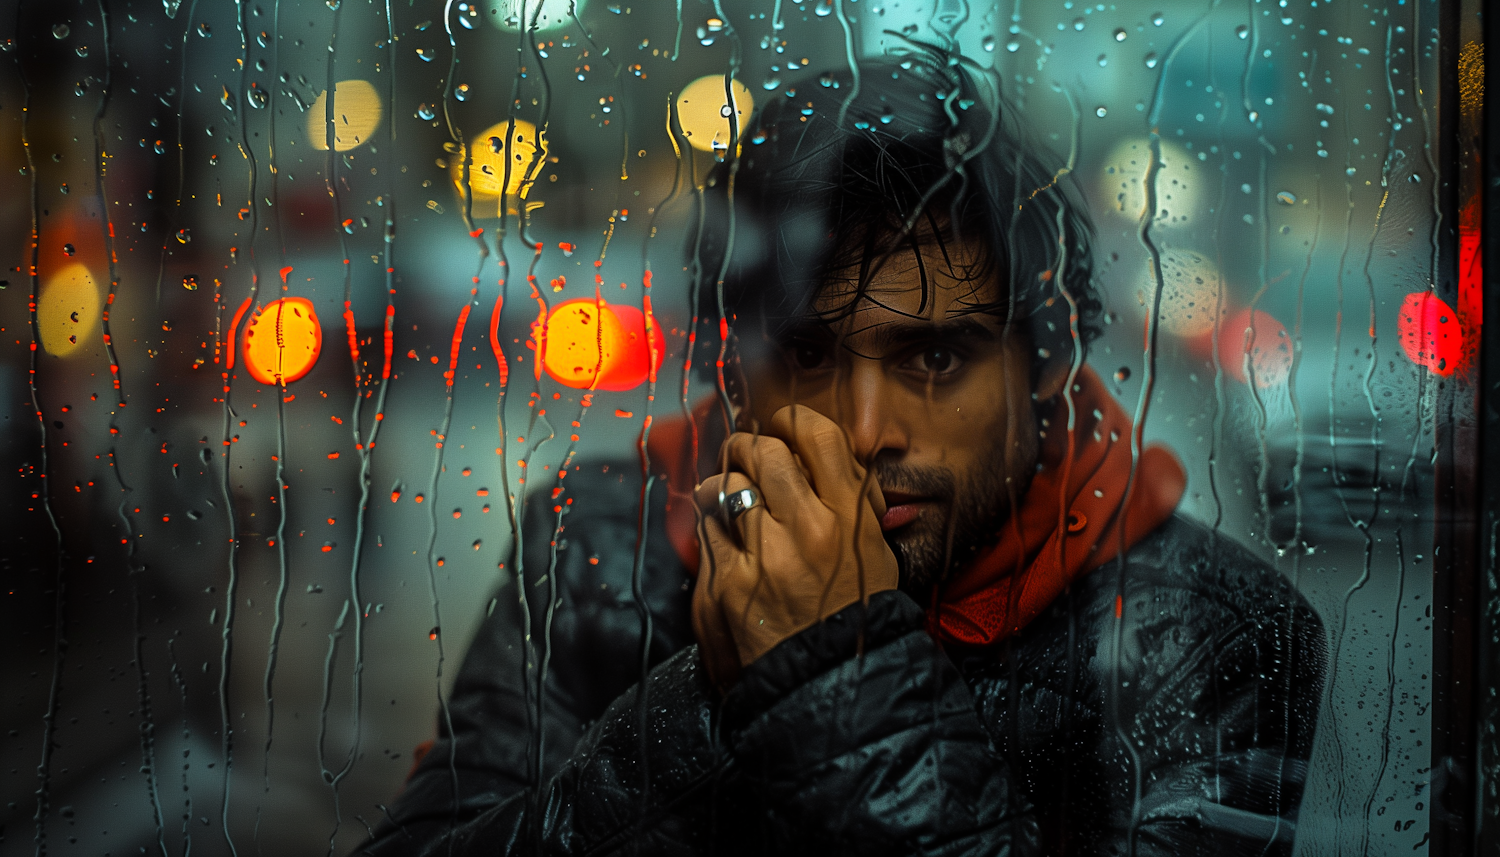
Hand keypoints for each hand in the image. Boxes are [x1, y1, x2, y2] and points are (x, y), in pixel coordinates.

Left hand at [691, 405, 898, 689]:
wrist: (827, 690)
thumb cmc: (853, 618)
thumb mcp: (873, 551)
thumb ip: (848, 498)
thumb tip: (814, 452)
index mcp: (849, 519)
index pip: (816, 435)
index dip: (793, 422)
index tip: (784, 428)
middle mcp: (805, 532)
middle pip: (762, 451)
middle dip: (749, 447)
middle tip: (748, 457)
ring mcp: (759, 560)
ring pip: (723, 487)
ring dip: (726, 489)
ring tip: (736, 506)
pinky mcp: (721, 587)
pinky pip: (706, 535)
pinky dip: (716, 535)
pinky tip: (732, 551)